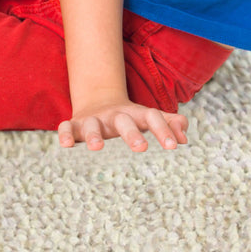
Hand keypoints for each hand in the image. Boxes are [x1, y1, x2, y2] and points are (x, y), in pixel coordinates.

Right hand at [57, 100, 188, 152]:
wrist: (100, 103)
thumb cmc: (130, 119)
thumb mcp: (149, 119)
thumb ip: (170, 124)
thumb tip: (185, 138)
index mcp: (136, 115)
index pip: (153, 118)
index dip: (164, 131)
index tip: (174, 147)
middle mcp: (116, 115)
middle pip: (124, 121)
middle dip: (131, 134)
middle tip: (141, 148)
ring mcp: (94, 119)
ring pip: (92, 125)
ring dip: (94, 135)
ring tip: (97, 148)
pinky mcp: (74, 124)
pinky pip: (66, 127)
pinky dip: (65, 134)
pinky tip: (66, 146)